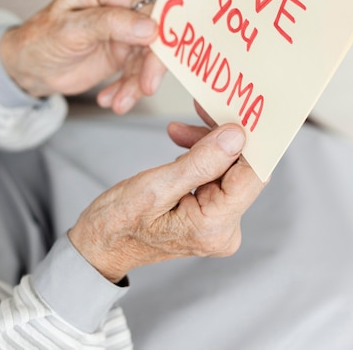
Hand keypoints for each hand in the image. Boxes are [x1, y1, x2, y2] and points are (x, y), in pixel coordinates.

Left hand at [0, 0, 168, 111]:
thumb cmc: (40, 38)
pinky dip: (130, 89)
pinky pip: (141, 71)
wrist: (30, 70)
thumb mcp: (69, 30)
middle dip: (157, 54)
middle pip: (159, 19)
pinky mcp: (127, 53)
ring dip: (141, 80)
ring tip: (121, 101)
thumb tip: (151, 28)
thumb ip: (110, 24)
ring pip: (153, 51)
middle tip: (149, 82)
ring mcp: (127, 29)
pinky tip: (113, 100)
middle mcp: (122, 2)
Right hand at [68, 122, 264, 283]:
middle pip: (242, 170)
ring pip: (229, 169)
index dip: (248, 139)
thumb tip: (236, 136)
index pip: (252, 175)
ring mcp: (219, 224)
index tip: (234, 110)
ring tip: (178, 130)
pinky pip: (216, 176)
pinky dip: (202, 156)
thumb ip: (199, 162)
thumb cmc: (118, 222)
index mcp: (213, 227)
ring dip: (208, 144)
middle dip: (222, 136)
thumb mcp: (154, 186)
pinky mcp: (210, 215)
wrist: (101, 245)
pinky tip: (181, 144)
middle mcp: (224, 230)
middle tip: (200, 108)